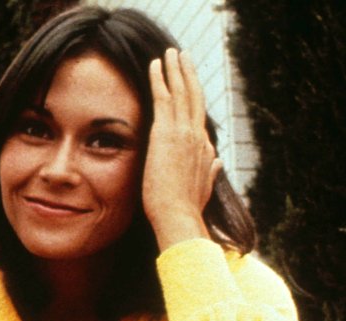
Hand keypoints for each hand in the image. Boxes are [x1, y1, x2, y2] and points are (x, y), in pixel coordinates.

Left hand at [142, 49, 221, 250]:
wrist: (178, 216)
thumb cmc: (185, 210)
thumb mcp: (202, 188)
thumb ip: (209, 172)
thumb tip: (217, 162)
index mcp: (204, 149)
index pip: (197, 117)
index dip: (192, 99)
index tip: (188, 85)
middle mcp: (197, 136)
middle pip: (195, 97)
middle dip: (188, 74)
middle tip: (183, 56)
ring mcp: (184, 132)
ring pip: (182, 91)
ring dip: (176, 69)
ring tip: (171, 52)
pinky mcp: (166, 133)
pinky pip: (163, 97)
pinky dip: (160, 79)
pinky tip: (155, 65)